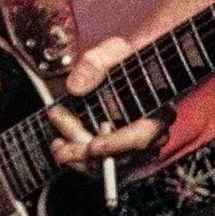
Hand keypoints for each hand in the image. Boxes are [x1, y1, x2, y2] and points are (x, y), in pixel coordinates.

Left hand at [47, 36, 167, 167]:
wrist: (140, 66)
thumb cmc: (132, 57)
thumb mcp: (116, 50)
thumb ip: (96, 63)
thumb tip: (74, 88)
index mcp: (158, 111)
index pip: (141, 136)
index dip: (117, 144)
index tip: (93, 146)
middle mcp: (152, 136)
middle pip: (121, 158)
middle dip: (87, 154)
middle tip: (60, 147)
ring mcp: (137, 146)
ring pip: (109, 165)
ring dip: (80, 159)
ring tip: (57, 147)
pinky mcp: (121, 150)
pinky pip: (104, 164)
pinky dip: (81, 159)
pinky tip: (62, 146)